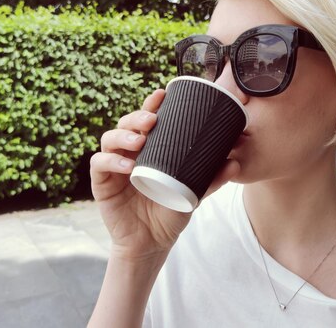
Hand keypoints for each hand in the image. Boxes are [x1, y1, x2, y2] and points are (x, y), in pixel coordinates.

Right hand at [89, 89, 239, 261]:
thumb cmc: (170, 211)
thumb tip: (235, 162)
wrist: (153, 242)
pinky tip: (127, 166)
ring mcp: (114, 165)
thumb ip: (212, 179)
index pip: (147, 119)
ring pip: (110, 138)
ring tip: (140, 142)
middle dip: (137, 116)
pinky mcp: (102, 182)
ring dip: (123, 135)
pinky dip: (111, 161)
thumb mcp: (194, 193)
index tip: (162, 93)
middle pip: (127, 123)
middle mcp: (130, 152)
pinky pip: (100, 164)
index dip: (151, 103)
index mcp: (150, 148)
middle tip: (152, 120)